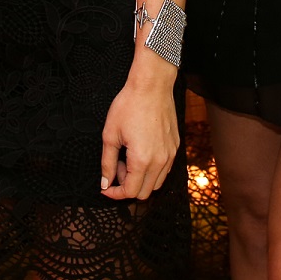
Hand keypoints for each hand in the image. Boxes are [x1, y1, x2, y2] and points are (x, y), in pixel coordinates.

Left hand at [100, 70, 179, 201]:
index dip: (115, 193)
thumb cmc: (129, 106)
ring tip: (128, 159)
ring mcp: (170, 155)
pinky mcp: (175, 147)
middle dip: (127, 186)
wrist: (152, 86)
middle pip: (144, 192)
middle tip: (117, 167)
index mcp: (142, 160)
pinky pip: (165, 170)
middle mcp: (160, 161)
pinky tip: (141, 152)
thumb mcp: (110, 135)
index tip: (106, 187)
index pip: (130, 192)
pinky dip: (151, 170)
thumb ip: (107, 163)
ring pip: (156, 183)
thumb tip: (105, 183)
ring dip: (140, 179)